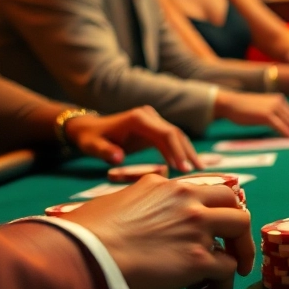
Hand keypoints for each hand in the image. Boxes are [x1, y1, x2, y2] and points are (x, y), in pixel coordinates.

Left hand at [63, 106, 200, 172]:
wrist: (89, 129)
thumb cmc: (90, 138)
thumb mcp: (92, 146)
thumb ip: (105, 151)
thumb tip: (119, 158)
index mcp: (139, 119)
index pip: (166, 134)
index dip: (177, 151)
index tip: (184, 169)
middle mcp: (149, 116)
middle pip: (176, 134)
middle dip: (188, 153)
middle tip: (198, 172)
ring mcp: (153, 120)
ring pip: (177, 136)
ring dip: (187, 152)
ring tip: (199, 170)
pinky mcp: (154, 128)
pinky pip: (170, 140)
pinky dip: (179, 152)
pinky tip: (185, 166)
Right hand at [64, 175, 254, 288]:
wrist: (84, 256)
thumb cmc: (85, 234)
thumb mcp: (113, 202)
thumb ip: (136, 202)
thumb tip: (130, 212)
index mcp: (165, 186)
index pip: (203, 190)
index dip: (210, 210)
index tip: (208, 228)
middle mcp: (187, 200)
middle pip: (233, 203)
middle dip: (235, 226)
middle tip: (229, 247)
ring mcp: (197, 227)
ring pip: (241, 229)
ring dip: (239, 253)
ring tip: (228, 273)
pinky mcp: (199, 259)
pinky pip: (228, 270)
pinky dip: (222, 284)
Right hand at [214, 91, 288, 137]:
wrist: (231, 103)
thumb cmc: (245, 108)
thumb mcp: (262, 108)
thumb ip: (273, 114)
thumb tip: (281, 124)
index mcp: (278, 99)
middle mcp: (278, 102)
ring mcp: (272, 108)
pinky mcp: (266, 115)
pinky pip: (280, 126)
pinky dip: (288, 133)